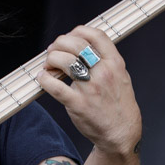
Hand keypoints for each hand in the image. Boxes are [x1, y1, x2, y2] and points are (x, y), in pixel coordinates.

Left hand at [37, 26, 141, 154]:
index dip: (78, 31)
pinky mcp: (77, 104)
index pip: (95, 35)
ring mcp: (90, 88)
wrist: (121, 133)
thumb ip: (105, 60)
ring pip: (64, 61)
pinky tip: (42, 78)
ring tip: (48, 65)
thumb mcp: (120, 76)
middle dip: (59, 43)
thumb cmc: (118, 104)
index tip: (69, 37)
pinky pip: (55, 87)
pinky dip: (44, 79)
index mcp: (115, 63)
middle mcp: (104, 73)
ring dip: (51, 59)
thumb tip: (82, 45)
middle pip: (76, 44)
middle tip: (53, 50)